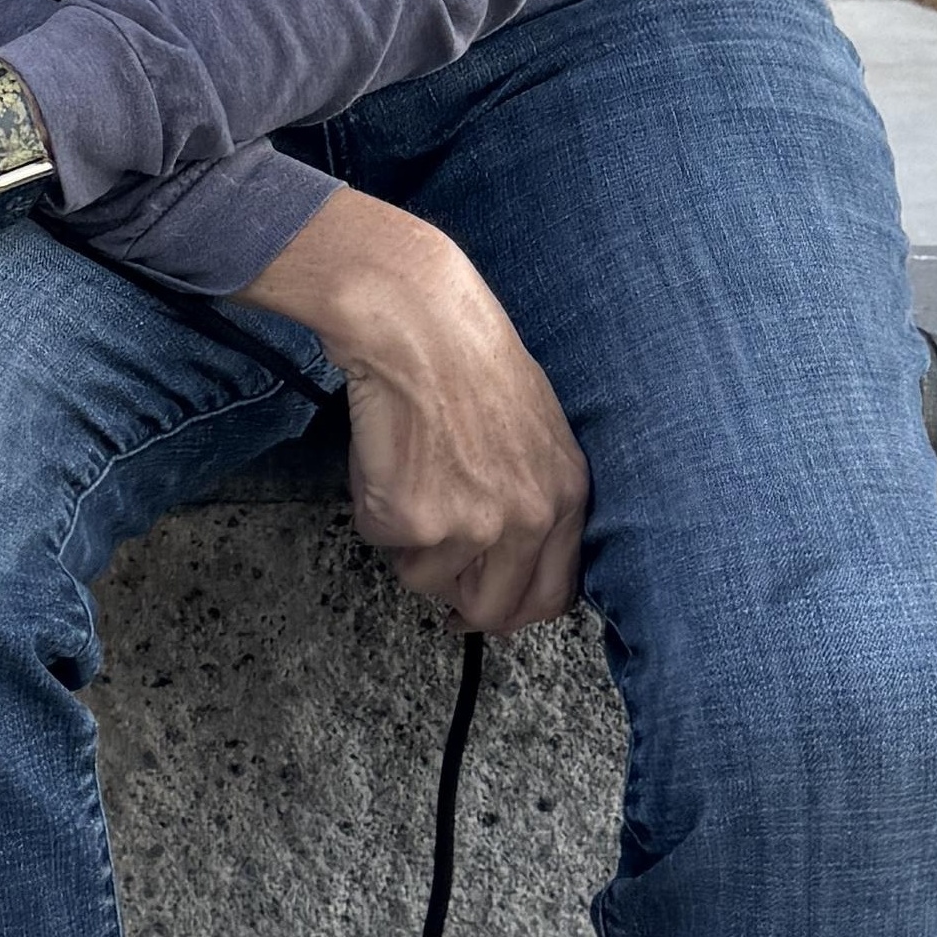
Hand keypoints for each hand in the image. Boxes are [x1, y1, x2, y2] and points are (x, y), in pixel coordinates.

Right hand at [237, 191, 585, 635]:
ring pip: (424, 578)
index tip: (481, 602)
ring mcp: (472, 526)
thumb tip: (502, 547)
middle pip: (492, 611)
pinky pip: (381, 542)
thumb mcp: (537, 430)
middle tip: (430, 565)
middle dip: (455, 599)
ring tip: (405, 473)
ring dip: (406, 539)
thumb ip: (532, 493)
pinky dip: (371, 507)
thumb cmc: (468, 356)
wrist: (419, 325)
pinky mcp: (414, 521)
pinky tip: (383, 456)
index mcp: (565, 497)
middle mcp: (528, 521)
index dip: (512, 609)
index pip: (553, 595)